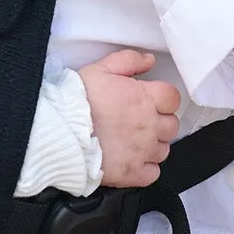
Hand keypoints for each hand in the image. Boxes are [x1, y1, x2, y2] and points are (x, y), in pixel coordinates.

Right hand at [78, 51, 180, 186]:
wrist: (61, 130)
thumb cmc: (77, 100)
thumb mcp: (101, 69)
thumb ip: (129, 60)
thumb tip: (148, 60)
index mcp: (145, 99)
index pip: (173, 98)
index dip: (164, 99)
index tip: (152, 100)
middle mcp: (150, 126)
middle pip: (171, 125)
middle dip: (160, 122)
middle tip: (141, 121)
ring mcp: (143, 151)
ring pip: (163, 149)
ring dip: (153, 145)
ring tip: (133, 141)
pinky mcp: (133, 172)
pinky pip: (153, 173)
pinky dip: (146, 168)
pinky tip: (132, 160)